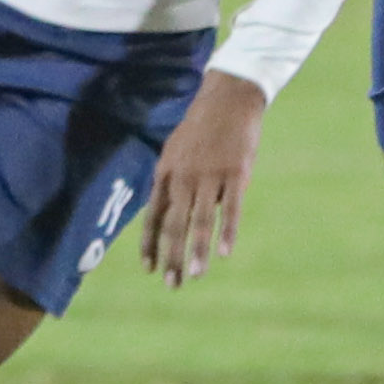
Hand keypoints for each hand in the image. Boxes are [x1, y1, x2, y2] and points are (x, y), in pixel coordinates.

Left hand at [141, 74, 267, 285]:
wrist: (228, 98)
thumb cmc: (201, 128)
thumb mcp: (175, 152)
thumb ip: (171, 183)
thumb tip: (167, 215)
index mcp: (165, 173)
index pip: (153, 216)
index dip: (149, 244)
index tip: (148, 269)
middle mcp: (183, 177)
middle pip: (174, 225)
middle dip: (172, 257)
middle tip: (172, 284)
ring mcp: (209, 175)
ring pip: (200, 221)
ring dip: (197, 251)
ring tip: (195, 276)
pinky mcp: (235, 173)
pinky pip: (229, 209)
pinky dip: (226, 232)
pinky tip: (224, 253)